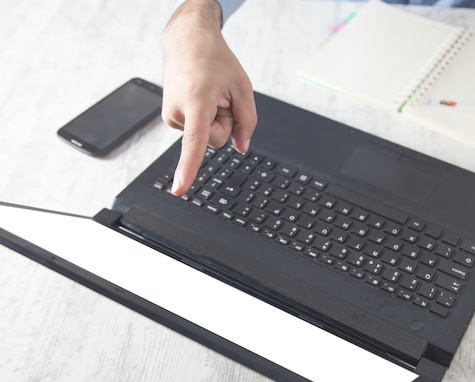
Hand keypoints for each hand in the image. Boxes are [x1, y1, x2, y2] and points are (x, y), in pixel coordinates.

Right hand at [162, 0, 256, 195]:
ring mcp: (170, 117)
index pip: (194, 142)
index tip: (179, 189)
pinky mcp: (170, 119)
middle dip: (225, 122)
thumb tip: (242, 148)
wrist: (187, 41)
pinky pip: (198, 130)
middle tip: (219, 96)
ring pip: (206, 136)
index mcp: (196, 103)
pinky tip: (200, 97)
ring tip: (207, 93)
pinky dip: (204, 117)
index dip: (188, 168)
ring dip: (214, 118)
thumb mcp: (242, 87)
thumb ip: (248, 122)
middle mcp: (177, 113)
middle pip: (216, 140)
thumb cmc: (215, 61)